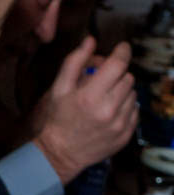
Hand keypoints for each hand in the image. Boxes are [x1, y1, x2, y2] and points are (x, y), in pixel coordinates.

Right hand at [31, 36, 137, 183]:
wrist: (61, 153)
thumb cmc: (58, 119)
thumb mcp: (58, 89)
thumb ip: (74, 62)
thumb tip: (90, 40)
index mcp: (90, 96)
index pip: (118, 64)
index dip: (122, 52)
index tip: (122, 48)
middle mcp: (109, 109)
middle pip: (127, 77)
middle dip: (117, 75)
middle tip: (103, 82)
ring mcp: (120, 123)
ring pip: (133, 93)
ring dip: (121, 92)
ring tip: (104, 100)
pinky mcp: (126, 133)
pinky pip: (135, 110)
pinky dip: (125, 107)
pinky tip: (110, 113)